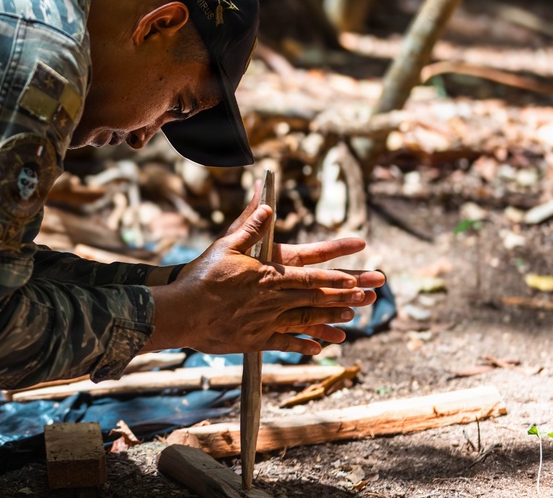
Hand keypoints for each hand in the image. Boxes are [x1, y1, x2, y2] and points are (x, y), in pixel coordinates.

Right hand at [145, 205, 384, 355]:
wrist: (183, 312)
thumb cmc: (202, 276)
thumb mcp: (225, 245)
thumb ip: (250, 226)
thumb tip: (267, 205)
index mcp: (268, 275)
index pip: (309, 277)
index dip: (333, 278)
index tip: (354, 278)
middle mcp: (272, 300)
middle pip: (314, 299)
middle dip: (344, 297)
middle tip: (369, 297)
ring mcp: (265, 322)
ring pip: (305, 321)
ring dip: (329, 320)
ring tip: (351, 320)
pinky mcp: (255, 340)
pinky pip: (284, 343)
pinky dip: (303, 345)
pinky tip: (319, 347)